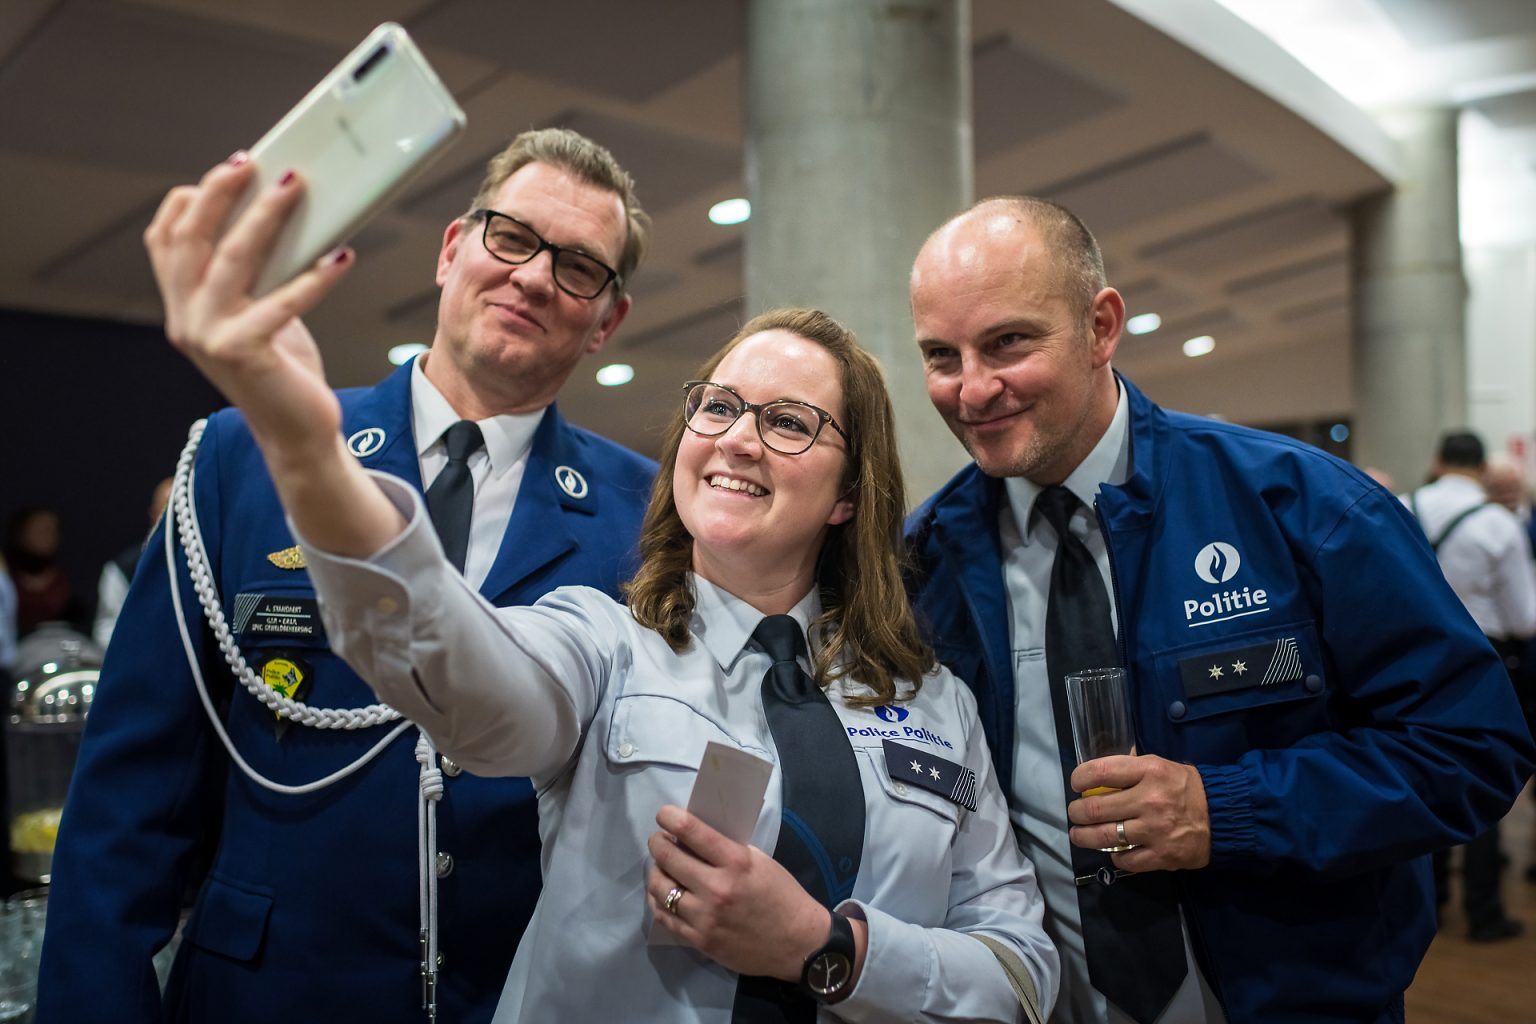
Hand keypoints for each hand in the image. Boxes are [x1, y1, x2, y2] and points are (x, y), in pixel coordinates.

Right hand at [144, 154, 352, 461]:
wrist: (296, 432)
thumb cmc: (284, 368)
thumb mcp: (259, 314)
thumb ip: (252, 276)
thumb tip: (279, 214)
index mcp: (181, 307)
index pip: (165, 240)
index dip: (191, 200)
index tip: (231, 168)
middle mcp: (184, 320)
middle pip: (193, 238)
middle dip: (222, 192)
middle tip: (255, 162)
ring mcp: (209, 337)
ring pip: (233, 259)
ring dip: (267, 218)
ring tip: (296, 188)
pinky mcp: (244, 353)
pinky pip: (282, 302)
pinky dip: (315, 277)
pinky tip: (342, 257)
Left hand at [645, 805, 831, 979]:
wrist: (797, 943)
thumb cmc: (782, 895)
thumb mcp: (760, 862)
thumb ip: (728, 850)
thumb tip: (694, 838)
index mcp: (736, 862)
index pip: (692, 832)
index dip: (670, 818)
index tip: (663, 814)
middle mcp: (716, 888)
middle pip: (668, 858)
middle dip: (657, 843)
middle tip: (658, 839)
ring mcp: (705, 916)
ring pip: (660, 887)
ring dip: (655, 871)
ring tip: (660, 866)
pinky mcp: (699, 940)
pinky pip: (664, 916)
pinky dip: (657, 900)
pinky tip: (662, 893)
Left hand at [1067, 754, 1210, 870]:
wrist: (1224, 816)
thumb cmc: (1187, 787)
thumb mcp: (1161, 765)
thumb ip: (1131, 767)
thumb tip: (1099, 770)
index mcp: (1149, 771)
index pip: (1100, 772)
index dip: (1079, 778)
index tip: (1076, 785)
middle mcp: (1149, 800)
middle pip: (1095, 808)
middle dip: (1076, 812)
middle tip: (1075, 813)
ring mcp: (1155, 830)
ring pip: (1104, 836)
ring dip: (1083, 836)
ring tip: (1079, 834)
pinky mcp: (1162, 855)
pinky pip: (1125, 859)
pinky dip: (1114, 855)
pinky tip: (1112, 849)